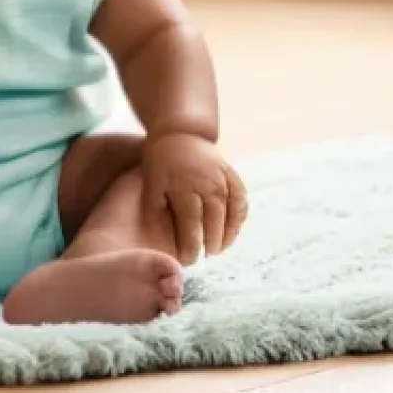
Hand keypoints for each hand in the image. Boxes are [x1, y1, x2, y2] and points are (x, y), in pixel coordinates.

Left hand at [142, 133, 247, 263]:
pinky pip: (241, 199)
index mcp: (184, 187)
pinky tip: (234, 229)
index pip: (191, 225)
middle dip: (211, 243)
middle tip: (206, 257)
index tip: (188, 261)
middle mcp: (207, 184)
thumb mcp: (151, 180)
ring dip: (228, 233)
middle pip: (213, 221)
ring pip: (230, 212)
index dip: (191, 246)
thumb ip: (154, 205)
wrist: (179, 131)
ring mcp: (222, 178)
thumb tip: (155, 233)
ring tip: (220, 249)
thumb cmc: (160, 159)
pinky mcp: (231, 173)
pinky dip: (240, 217)